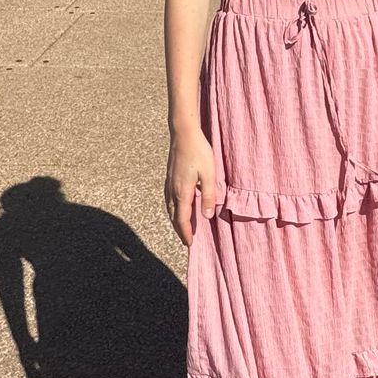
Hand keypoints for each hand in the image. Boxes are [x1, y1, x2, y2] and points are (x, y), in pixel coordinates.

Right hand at [165, 127, 216, 246]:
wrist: (183, 133)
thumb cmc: (199, 152)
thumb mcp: (209, 175)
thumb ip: (208, 196)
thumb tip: (207, 216)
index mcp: (183, 192)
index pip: (182, 219)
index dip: (186, 233)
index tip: (190, 244)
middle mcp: (172, 190)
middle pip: (173, 216)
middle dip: (180, 230)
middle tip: (186, 240)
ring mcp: (169, 183)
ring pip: (170, 208)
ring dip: (175, 220)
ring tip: (183, 227)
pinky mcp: (169, 177)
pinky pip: (168, 200)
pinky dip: (173, 209)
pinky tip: (177, 207)